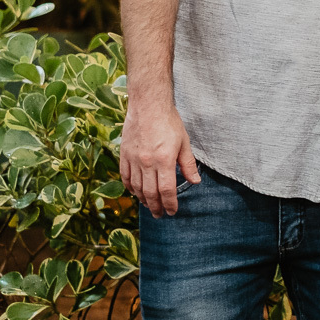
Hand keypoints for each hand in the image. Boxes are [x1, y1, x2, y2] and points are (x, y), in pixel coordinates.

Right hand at [119, 99, 200, 217]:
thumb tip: (195, 181)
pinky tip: (135, 192)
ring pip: (136, 187)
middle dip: (156, 207)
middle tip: (160, 215)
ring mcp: (133, 159)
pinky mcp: (124, 154)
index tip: (172, 211)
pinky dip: (130, 188)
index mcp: (164, 159)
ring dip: (143, 200)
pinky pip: (125, 177)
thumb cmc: (169, 122)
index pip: (167, 190)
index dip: (170, 204)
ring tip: (149, 205)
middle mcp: (147, 162)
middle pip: (150, 193)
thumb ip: (188, 164)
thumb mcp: (184, 142)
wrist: (148, 105)